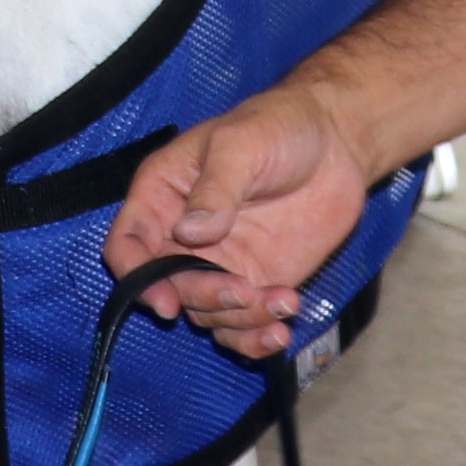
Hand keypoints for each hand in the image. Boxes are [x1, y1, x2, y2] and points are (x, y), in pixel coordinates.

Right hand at [101, 79, 373, 358]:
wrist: (338, 141)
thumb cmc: (280, 126)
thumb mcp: (242, 145)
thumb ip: (215, 189)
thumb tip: (191, 233)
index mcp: (161, 197)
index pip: (127, 246)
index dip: (138, 278)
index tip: (167, 301)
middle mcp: (179, 238)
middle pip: (167, 287)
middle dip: (202, 298)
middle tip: (243, 293)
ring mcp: (217, 265)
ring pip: (205, 314)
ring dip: (239, 320)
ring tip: (282, 301)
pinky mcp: (254, 282)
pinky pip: (240, 325)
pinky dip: (255, 339)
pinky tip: (280, 332)